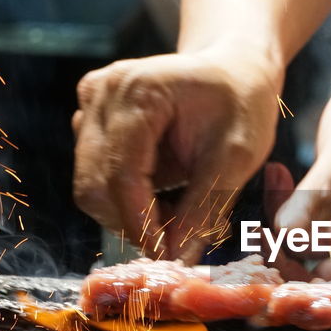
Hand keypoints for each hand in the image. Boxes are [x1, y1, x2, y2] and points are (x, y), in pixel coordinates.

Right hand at [73, 45, 282, 261]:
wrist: (234, 71)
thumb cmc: (242, 105)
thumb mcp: (237, 156)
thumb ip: (205, 208)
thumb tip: (175, 259)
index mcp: (137, 90)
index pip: (122, 175)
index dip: (141, 224)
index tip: (167, 259)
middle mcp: (102, 92)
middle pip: (96, 186)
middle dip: (135, 222)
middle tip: (180, 238)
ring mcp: (89, 104)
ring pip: (91, 188)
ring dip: (130, 214)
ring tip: (179, 211)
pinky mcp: (89, 120)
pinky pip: (95, 177)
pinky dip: (126, 199)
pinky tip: (165, 194)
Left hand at [275, 38, 330, 284]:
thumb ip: (317, 195)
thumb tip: (283, 234)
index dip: (315, 293)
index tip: (270, 281)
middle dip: (292, 263)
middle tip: (255, 238)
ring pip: (320, 257)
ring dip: (287, 232)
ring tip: (273, 183)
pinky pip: (316, 231)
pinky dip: (294, 211)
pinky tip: (278, 173)